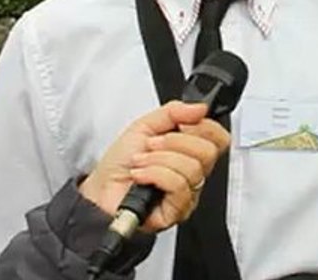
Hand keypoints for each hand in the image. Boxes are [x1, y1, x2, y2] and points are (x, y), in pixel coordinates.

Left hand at [78, 101, 229, 231]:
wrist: (99, 189)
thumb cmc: (119, 163)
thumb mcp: (145, 125)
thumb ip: (173, 111)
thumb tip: (200, 107)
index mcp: (190, 150)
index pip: (219, 138)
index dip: (204, 126)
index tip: (180, 124)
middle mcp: (192, 173)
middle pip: (208, 152)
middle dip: (175, 142)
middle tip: (153, 144)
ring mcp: (187, 193)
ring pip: (192, 168)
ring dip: (159, 159)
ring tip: (141, 161)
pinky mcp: (176, 211)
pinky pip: (179, 186)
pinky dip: (155, 174)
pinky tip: (141, 175)